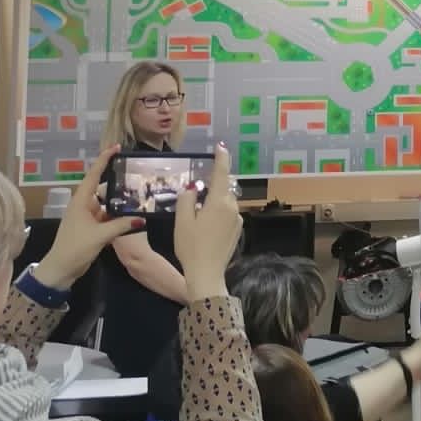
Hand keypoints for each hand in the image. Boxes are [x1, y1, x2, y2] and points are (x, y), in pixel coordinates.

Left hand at [32, 144, 144, 289]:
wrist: (60, 270)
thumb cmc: (75, 247)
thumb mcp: (100, 235)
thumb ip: (122, 225)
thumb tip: (142, 218)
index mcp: (81, 202)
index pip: (93, 175)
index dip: (104, 160)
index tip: (115, 148)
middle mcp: (84, 206)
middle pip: (102, 188)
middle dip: (117, 180)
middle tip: (135, 172)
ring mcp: (88, 218)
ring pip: (107, 204)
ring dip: (120, 201)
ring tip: (139, 193)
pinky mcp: (92, 229)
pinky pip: (108, 217)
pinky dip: (119, 215)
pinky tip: (133, 215)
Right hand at [175, 144, 240, 300]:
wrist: (207, 274)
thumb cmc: (191, 247)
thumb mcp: (182, 221)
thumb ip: (187, 198)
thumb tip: (194, 187)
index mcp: (219, 202)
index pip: (221, 173)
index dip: (221, 158)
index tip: (221, 146)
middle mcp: (232, 207)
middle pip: (221, 189)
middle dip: (210, 189)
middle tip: (194, 199)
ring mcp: (237, 219)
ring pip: (224, 203)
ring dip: (213, 204)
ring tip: (197, 220)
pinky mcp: (238, 230)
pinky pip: (227, 215)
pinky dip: (218, 216)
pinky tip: (206, 230)